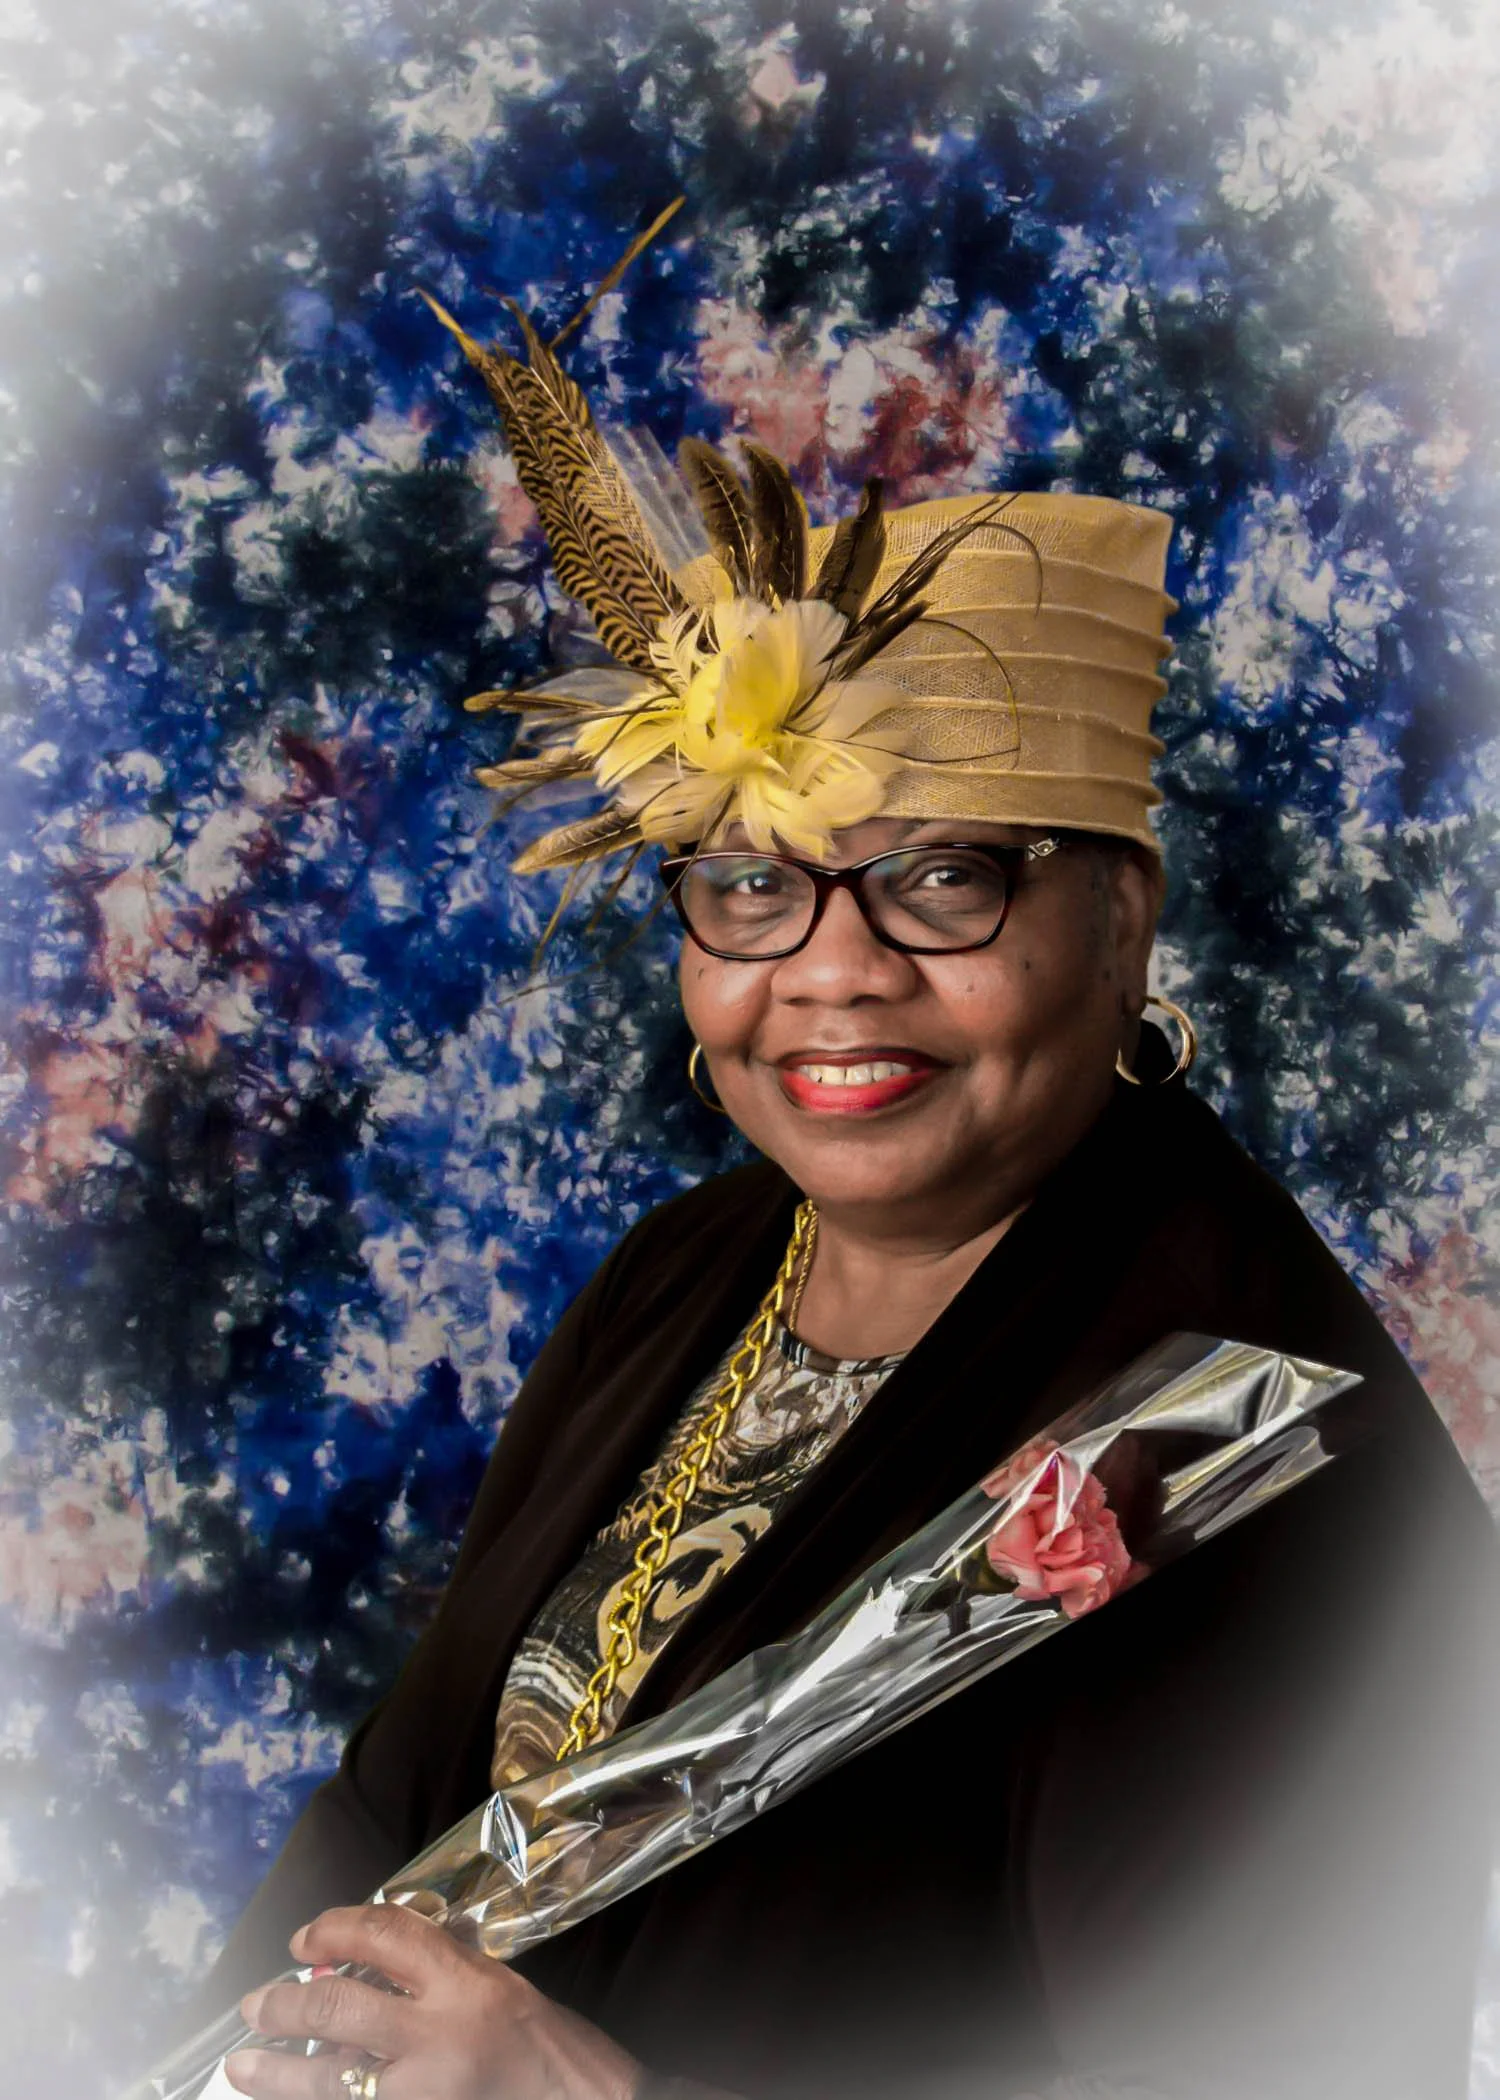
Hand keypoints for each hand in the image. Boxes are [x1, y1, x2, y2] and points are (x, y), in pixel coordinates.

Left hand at [224, 1903, 642, 2099]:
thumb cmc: (547, 2051)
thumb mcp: (496, 1990)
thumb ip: (434, 1980)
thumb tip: (359, 1976)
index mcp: (467, 1984)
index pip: (386, 1936)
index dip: (335, 1928)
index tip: (305, 1937)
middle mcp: (441, 2036)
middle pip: (340, 2009)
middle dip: (286, 2006)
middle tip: (256, 2005)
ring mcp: (426, 2092)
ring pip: (329, 2079)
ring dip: (277, 2072)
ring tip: (243, 2064)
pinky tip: (294, 2097)